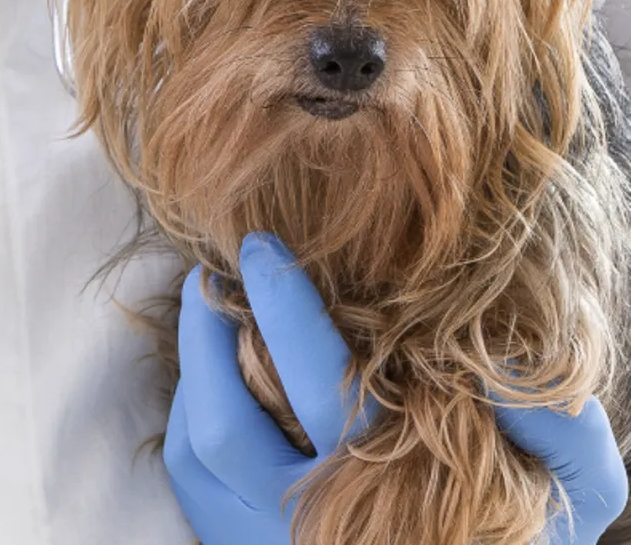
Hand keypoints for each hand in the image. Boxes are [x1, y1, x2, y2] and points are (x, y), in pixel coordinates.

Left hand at [162, 232, 627, 543]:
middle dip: (211, 332)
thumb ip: (558, 431)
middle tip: (217, 265)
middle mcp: (313, 526)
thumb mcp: (572, 493)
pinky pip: (192, 474)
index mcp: (389, 498)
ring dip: (195, 367)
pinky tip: (217, 370)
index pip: (324, 392)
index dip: (286, 313)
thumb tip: (496, 359)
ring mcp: (265, 542)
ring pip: (200, 449)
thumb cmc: (523, 538)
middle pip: (229, 426)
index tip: (262, 248)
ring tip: (210, 301)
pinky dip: (195, 411)